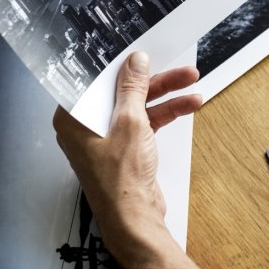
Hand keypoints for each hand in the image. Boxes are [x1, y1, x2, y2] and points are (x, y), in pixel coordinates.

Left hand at [53, 51, 201, 240]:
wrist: (135, 218)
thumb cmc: (121, 176)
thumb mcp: (130, 122)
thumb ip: (133, 87)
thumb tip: (136, 62)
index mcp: (75, 117)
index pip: (96, 79)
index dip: (120, 64)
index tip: (141, 50)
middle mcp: (87, 126)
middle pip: (123, 91)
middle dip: (155, 81)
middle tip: (180, 70)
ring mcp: (108, 138)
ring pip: (138, 106)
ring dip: (166, 96)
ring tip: (193, 83)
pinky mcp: (125, 149)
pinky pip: (145, 123)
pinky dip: (165, 114)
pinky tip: (188, 105)